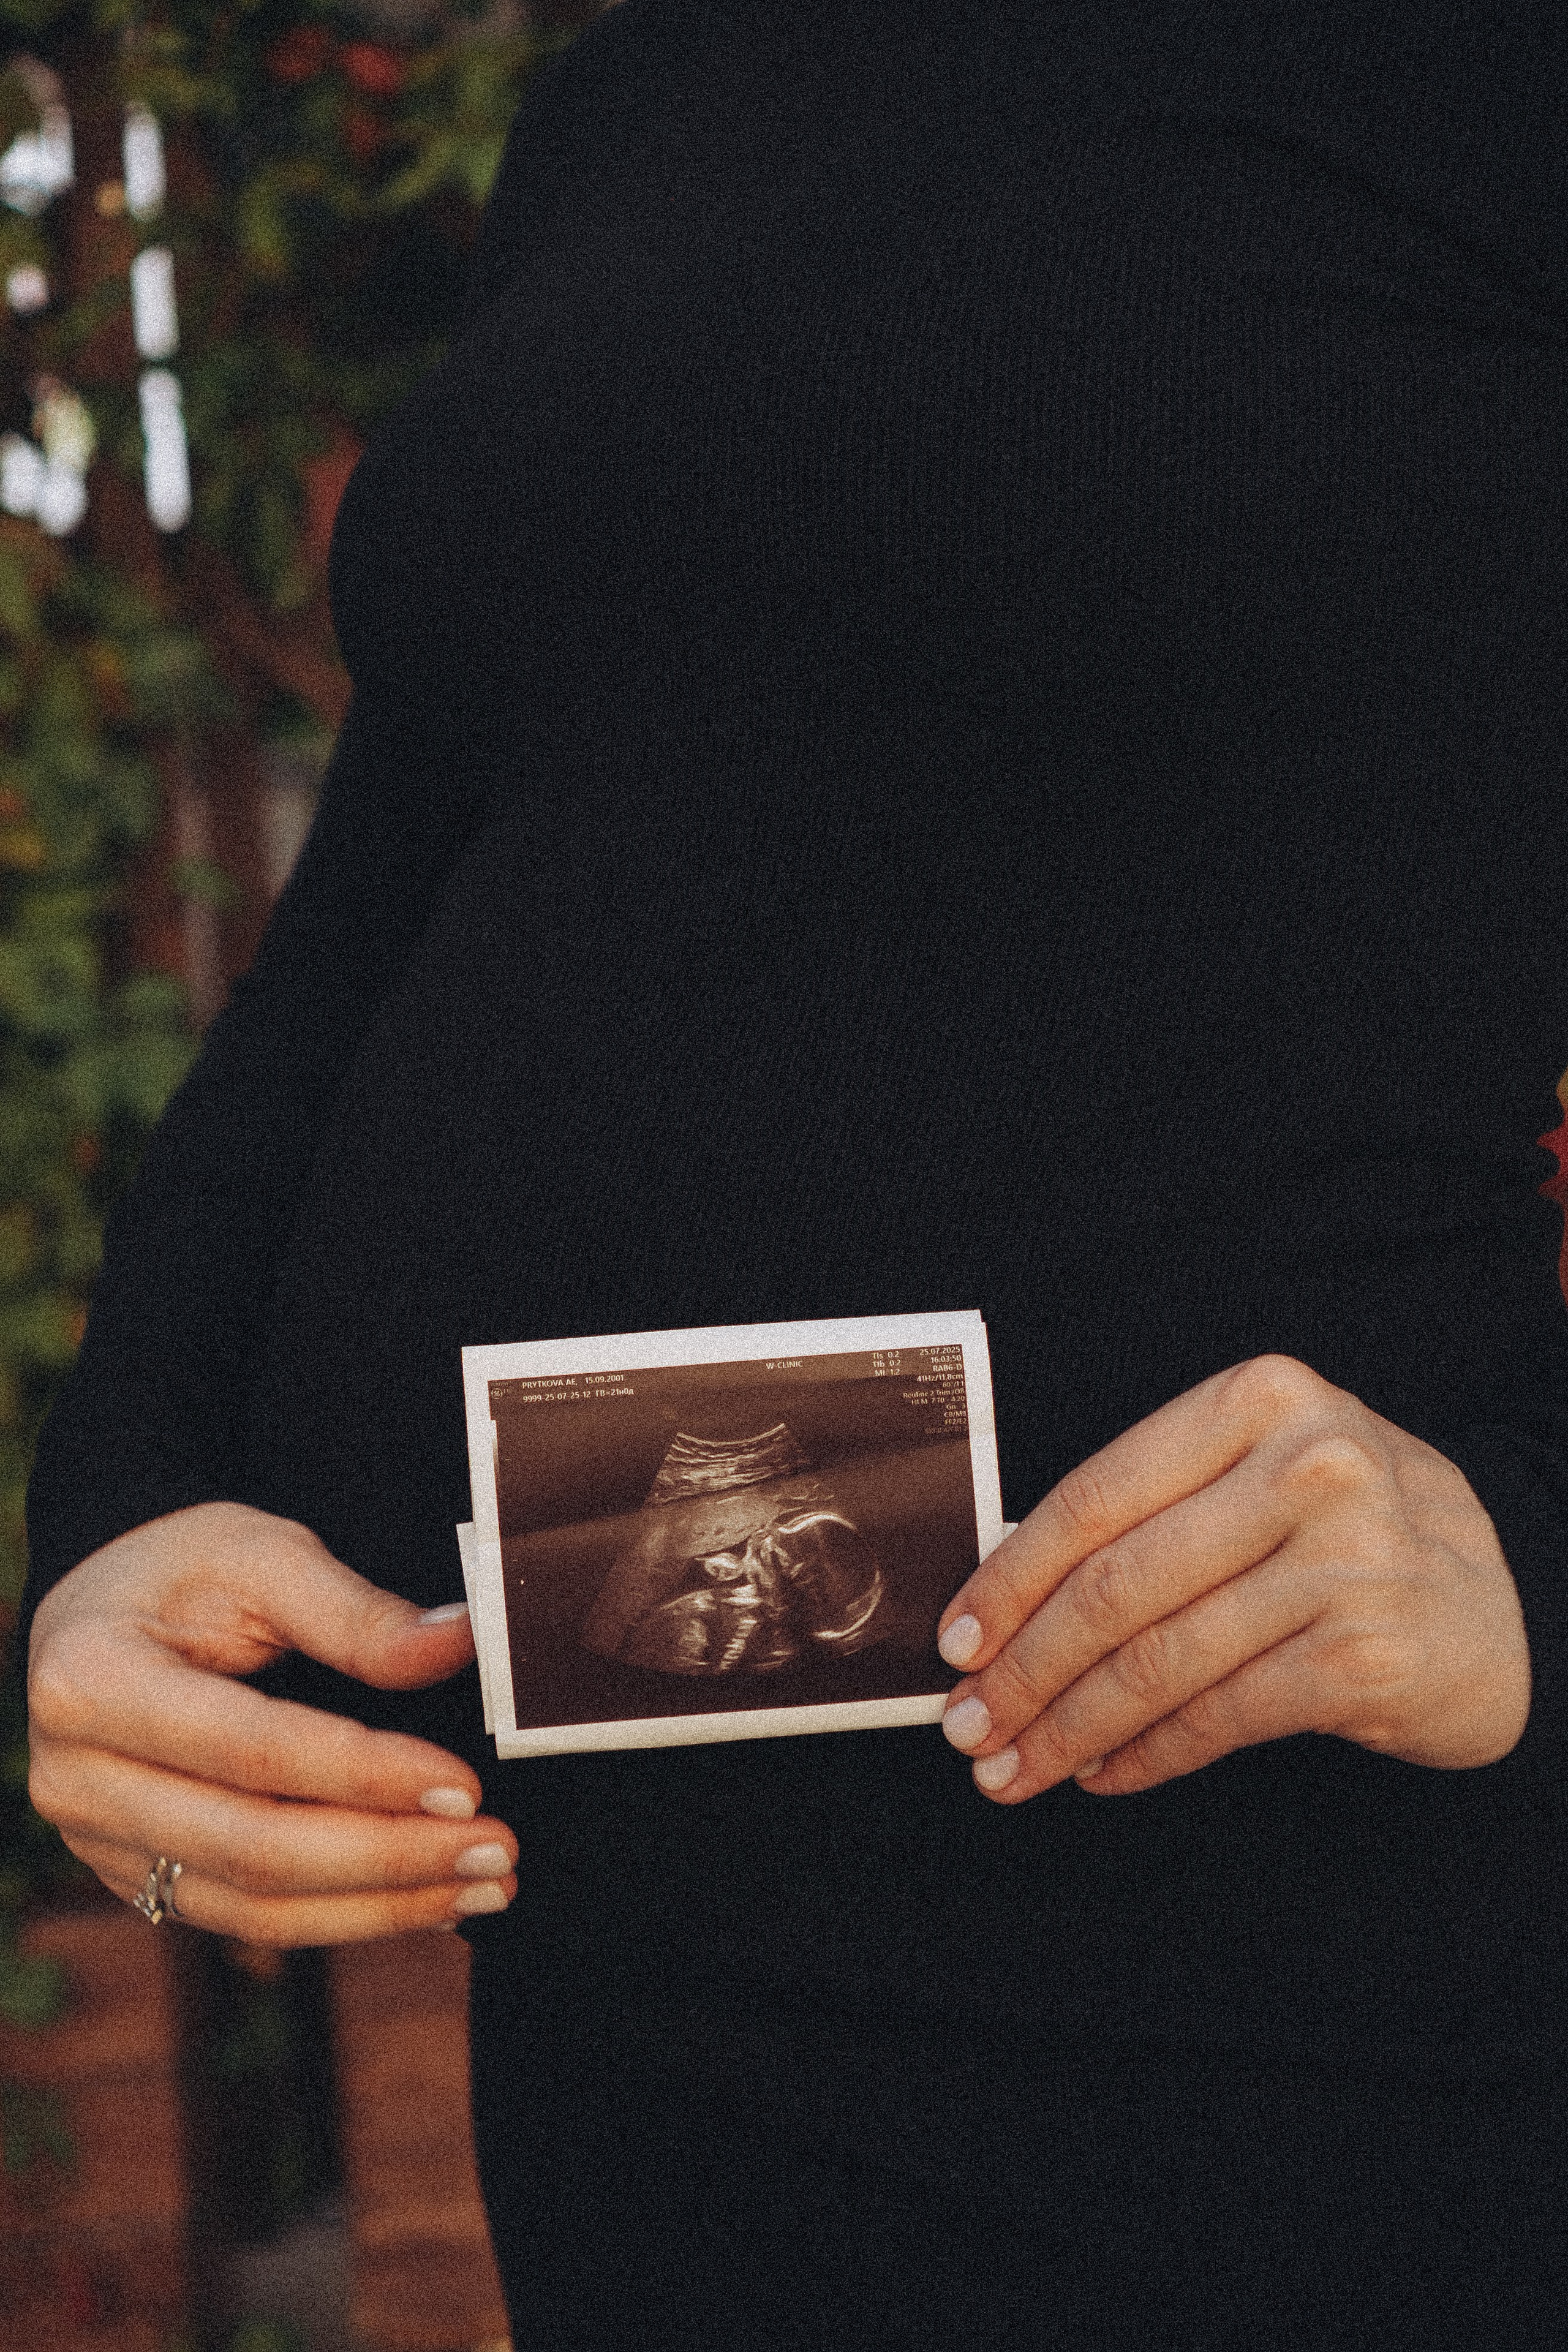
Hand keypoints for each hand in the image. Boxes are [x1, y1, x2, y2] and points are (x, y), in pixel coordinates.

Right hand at [27, 1502, 517, 1942]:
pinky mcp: (138, 1877)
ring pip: (255, 1905)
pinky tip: (427, 1900)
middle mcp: (78, 1780)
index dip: (366, 1773)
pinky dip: (344, 1917)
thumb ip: (355, 1611)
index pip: (255, 1749)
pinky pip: (247, 1917)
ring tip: (485, 1886)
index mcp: (91, 1683)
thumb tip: (459, 1642)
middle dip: (389, 1858)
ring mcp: (101, 1843)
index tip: (465, 1784)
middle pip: (255, 1846)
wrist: (104, 1611)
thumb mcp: (260, 1555)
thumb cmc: (183, 1570)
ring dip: (381, 1906)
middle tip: (497, 1850)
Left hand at [937, 1355, 1530, 1802]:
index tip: (956, 1642)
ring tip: (1014, 1767)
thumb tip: (1003, 1607)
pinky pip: (1219, 1716)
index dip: (1009, 1579)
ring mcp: (1345, 1560)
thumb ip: (1154, 1512)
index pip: (1095, 1496)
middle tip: (968, 1726)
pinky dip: (1147, 1755)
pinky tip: (1104, 1774)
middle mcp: (1308, 1465)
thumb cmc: (1350, 1533)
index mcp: (1259, 1398)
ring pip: (1158, 1661)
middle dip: (1024, 1669)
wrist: (1509, 1598)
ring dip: (1068, 1728)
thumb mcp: (1262, 1476)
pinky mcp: (1367, 1653)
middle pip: (1115, 1585)